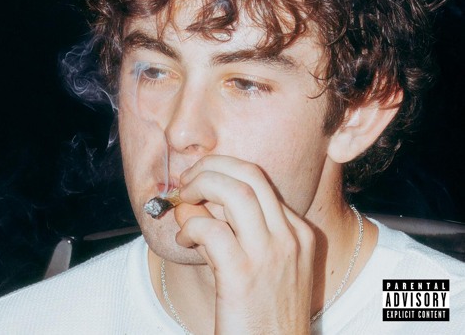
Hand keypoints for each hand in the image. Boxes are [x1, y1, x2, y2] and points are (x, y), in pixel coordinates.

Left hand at [175, 155, 314, 334]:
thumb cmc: (263, 315)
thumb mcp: (261, 265)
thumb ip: (234, 230)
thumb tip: (196, 202)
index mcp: (297, 233)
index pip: (260, 181)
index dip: (225, 171)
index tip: (202, 177)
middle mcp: (289, 237)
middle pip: (251, 175)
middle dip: (214, 166)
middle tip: (189, 178)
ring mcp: (270, 255)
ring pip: (236, 192)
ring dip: (203, 185)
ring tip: (184, 197)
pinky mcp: (243, 276)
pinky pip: (211, 230)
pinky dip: (191, 225)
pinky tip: (183, 239)